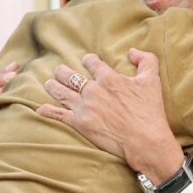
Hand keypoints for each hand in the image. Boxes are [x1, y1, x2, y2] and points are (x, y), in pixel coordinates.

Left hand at [37, 49, 183, 183]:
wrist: (144, 140)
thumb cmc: (149, 112)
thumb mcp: (152, 80)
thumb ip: (145, 60)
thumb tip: (132, 51)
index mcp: (109, 78)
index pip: (92, 63)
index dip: (89, 60)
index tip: (87, 61)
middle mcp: (93, 90)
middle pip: (71, 76)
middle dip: (64, 72)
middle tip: (60, 71)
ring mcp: (84, 107)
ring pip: (62, 93)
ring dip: (53, 86)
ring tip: (48, 83)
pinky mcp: (80, 124)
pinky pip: (59, 115)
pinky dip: (47, 111)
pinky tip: (39, 109)